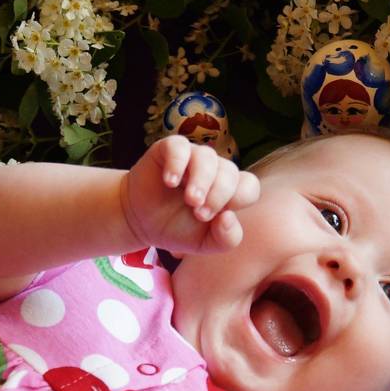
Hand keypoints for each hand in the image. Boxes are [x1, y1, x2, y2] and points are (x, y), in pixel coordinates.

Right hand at [120, 135, 260, 255]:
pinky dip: (177, 164)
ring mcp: (193, 157)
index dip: (239, 199)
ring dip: (201, 180)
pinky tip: (170, 182)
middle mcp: (214, 170)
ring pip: (207, 157)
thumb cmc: (177, 229)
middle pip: (230, 172)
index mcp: (229, 190)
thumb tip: (228, 217)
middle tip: (199, 214)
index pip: (249, 186)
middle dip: (218, 195)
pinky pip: (180, 147)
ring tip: (190, 200)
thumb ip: (226, 238)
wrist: (140, 221)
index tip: (215, 218)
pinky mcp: (169, 149)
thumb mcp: (205, 243)